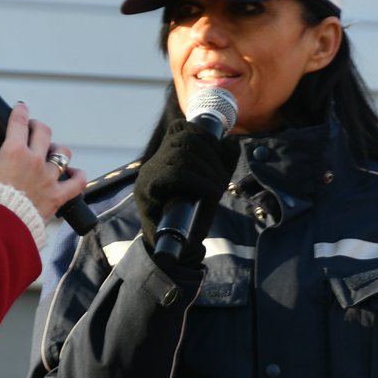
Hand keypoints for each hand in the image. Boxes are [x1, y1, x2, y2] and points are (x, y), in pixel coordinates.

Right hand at [0, 102, 86, 220]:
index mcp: (13, 151)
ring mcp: (48, 177)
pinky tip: (72, 174)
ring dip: (57, 151)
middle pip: (44, 131)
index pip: (19, 121)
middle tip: (33, 130)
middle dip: (38, 127)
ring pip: (63, 153)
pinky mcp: (58, 195)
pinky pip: (78, 182)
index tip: (21, 109)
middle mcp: (34, 160)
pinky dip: (77, 176)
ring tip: (51, 154)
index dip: (20, 111)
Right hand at [134, 118, 238, 264]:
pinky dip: (200, 182)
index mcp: (165, 157)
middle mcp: (152, 163)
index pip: (180, 128)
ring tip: (217, 189)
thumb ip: (222, 163)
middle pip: (185, 140)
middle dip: (212, 156)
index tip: (219, 154)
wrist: (177, 250)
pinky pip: (175, 175)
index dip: (204, 135)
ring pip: (182, 156)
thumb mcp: (212, 184)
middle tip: (222, 179)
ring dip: (209, 171)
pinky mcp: (146, 192)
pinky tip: (211, 194)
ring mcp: (147, 176)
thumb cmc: (194, 216)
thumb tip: (230, 142)